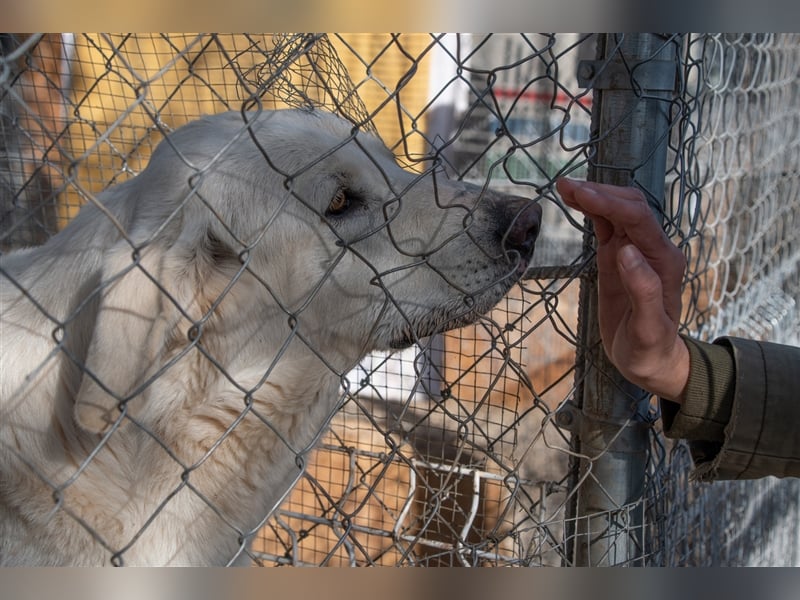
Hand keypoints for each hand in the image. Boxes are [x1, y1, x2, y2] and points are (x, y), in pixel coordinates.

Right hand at [556, 178, 689, 401]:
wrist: (649, 360)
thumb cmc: (650, 349)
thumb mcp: (648, 328)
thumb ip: (644, 289)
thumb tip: (625, 250)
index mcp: (664, 260)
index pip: (637, 219)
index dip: (609, 203)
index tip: (579, 194)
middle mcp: (652, 249)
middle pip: (629, 206)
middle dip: (599, 192)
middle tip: (564, 185)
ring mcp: (636, 251)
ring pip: (618, 210)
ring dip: (593, 195)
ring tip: (563, 187)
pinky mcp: (619, 256)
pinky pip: (607, 225)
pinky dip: (591, 210)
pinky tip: (574, 201)